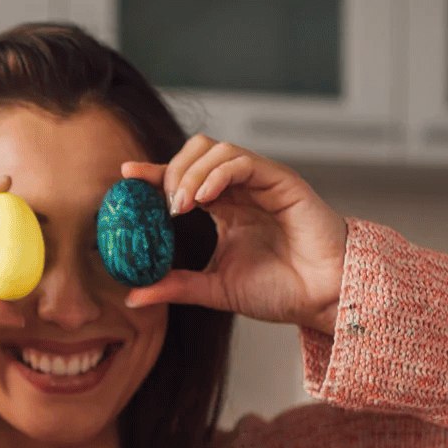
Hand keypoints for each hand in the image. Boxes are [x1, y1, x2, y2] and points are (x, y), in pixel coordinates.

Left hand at [121, 137, 347, 332]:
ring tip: (180, 206)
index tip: (126, 177)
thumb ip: (175, 286)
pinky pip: (243, 161)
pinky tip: (202, 200)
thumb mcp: (214, 289)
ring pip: (217, 149)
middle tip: (162, 205)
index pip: (182, 177)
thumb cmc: (280, 291)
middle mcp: (241, 189)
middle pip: (196, 151)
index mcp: (225, 207)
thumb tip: (132, 295)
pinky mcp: (282, 180)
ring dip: (191, 173)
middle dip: (171, 170)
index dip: (153, 172)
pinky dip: (217, 174)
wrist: (322, 298)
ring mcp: (261, 182)